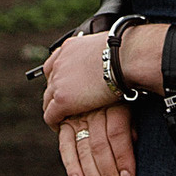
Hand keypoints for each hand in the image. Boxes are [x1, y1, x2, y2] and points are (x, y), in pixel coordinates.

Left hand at [43, 20, 167, 121]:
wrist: (126, 58)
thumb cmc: (127, 52)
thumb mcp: (106, 48)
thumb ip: (99, 55)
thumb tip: (111, 60)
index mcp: (69, 48)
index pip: (54, 65)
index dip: (59, 79)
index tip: (67, 87)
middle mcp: (59, 63)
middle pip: (50, 84)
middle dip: (57, 95)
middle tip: (68, 106)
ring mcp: (58, 82)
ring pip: (48, 101)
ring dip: (55, 109)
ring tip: (64, 119)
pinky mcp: (62, 100)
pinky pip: (50, 116)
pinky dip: (55, 123)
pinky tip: (63, 128)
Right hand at [55, 99, 137, 175]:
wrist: (99, 74)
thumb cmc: (119, 92)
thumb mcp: (129, 102)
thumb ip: (130, 123)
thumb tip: (136, 141)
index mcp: (113, 105)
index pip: (118, 134)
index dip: (124, 158)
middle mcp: (94, 112)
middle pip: (101, 147)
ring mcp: (78, 118)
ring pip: (85, 151)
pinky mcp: (66, 124)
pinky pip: (66, 147)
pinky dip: (72, 166)